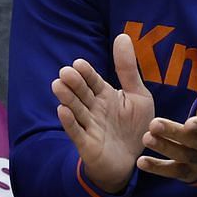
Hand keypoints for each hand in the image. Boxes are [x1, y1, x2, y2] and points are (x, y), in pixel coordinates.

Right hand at [53, 33, 154, 193]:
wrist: (134, 160)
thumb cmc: (135, 127)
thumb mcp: (138, 96)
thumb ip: (128, 69)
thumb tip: (122, 35)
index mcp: (104, 94)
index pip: (92, 80)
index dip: (86, 73)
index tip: (79, 64)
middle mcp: (93, 108)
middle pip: (81, 93)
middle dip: (73, 83)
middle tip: (66, 73)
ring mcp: (88, 125)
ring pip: (75, 109)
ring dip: (66, 98)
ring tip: (58, 86)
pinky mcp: (87, 144)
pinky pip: (76, 132)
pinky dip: (69, 123)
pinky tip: (62, 111)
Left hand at [138, 70, 196, 182]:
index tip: (189, 123)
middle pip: (192, 141)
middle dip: (173, 133)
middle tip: (153, 123)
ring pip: (182, 156)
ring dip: (164, 148)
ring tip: (146, 138)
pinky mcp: (187, 173)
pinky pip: (172, 171)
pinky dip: (157, 168)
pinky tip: (141, 162)